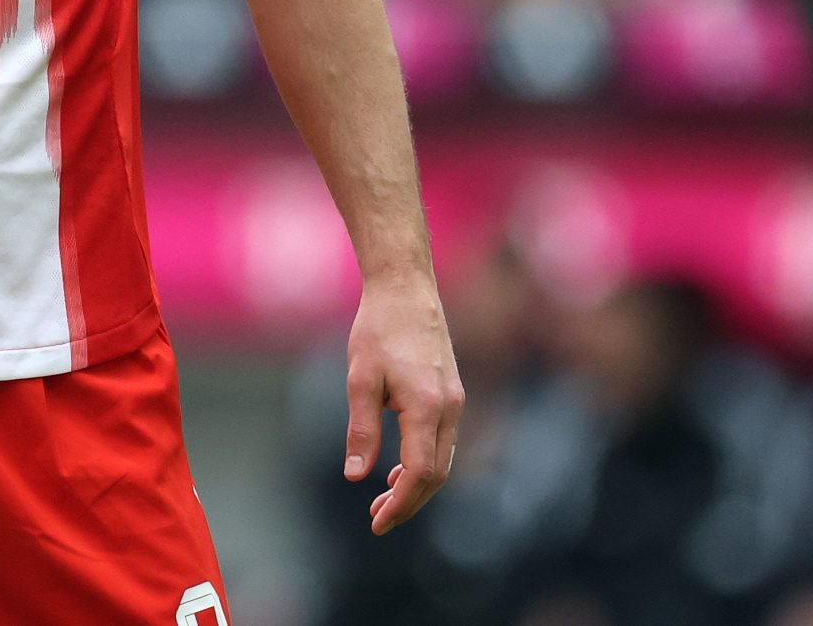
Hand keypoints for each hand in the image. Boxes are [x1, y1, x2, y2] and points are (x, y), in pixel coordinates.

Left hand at [344, 268, 463, 534]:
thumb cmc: (378, 330)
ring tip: (384, 500)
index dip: (401, 503)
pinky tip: (398, 468)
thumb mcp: (360, 379)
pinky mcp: (453, 395)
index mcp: (428, 407)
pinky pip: (443, 442)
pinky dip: (424, 463)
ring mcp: (456, 402)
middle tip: (376, 519)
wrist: (406, 290)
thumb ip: (362, 430)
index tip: (377, 523)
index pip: (420, 473)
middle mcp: (451, 409)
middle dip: (408, 502)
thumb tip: (356, 475)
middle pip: (436, 474)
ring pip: (443, 461)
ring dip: (417, 485)